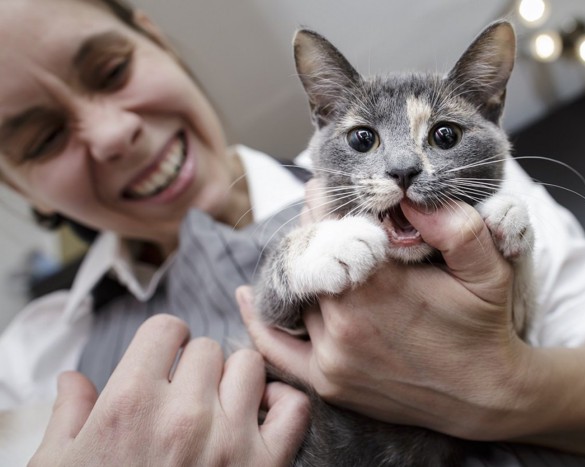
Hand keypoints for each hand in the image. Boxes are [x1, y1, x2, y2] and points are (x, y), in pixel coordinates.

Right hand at [29, 314, 309, 465]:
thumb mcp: (58, 464)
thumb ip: (68, 414)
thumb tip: (72, 379)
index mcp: (129, 404)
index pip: (165, 330)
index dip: (164, 342)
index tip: (163, 358)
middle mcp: (183, 416)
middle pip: (208, 348)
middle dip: (195, 365)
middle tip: (185, 392)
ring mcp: (229, 440)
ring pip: (249, 366)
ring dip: (234, 379)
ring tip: (218, 403)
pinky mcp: (264, 466)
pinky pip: (294, 408)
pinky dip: (282, 403)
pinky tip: (259, 413)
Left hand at [240, 199, 531, 440]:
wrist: (485, 396)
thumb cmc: (484, 328)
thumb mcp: (489, 270)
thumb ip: (458, 227)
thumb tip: (412, 196)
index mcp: (378, 288)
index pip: (330, 229)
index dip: (325, 203)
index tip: (322, 186)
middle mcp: (344, 323)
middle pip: (307, 260)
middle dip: (314, 234)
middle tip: (319, 212)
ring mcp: (332, 356)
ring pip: (295, 296)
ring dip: (300, 270)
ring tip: (312, 249)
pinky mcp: (328, 381)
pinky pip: (277, 349)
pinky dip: (260, 321)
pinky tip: (248, 295)